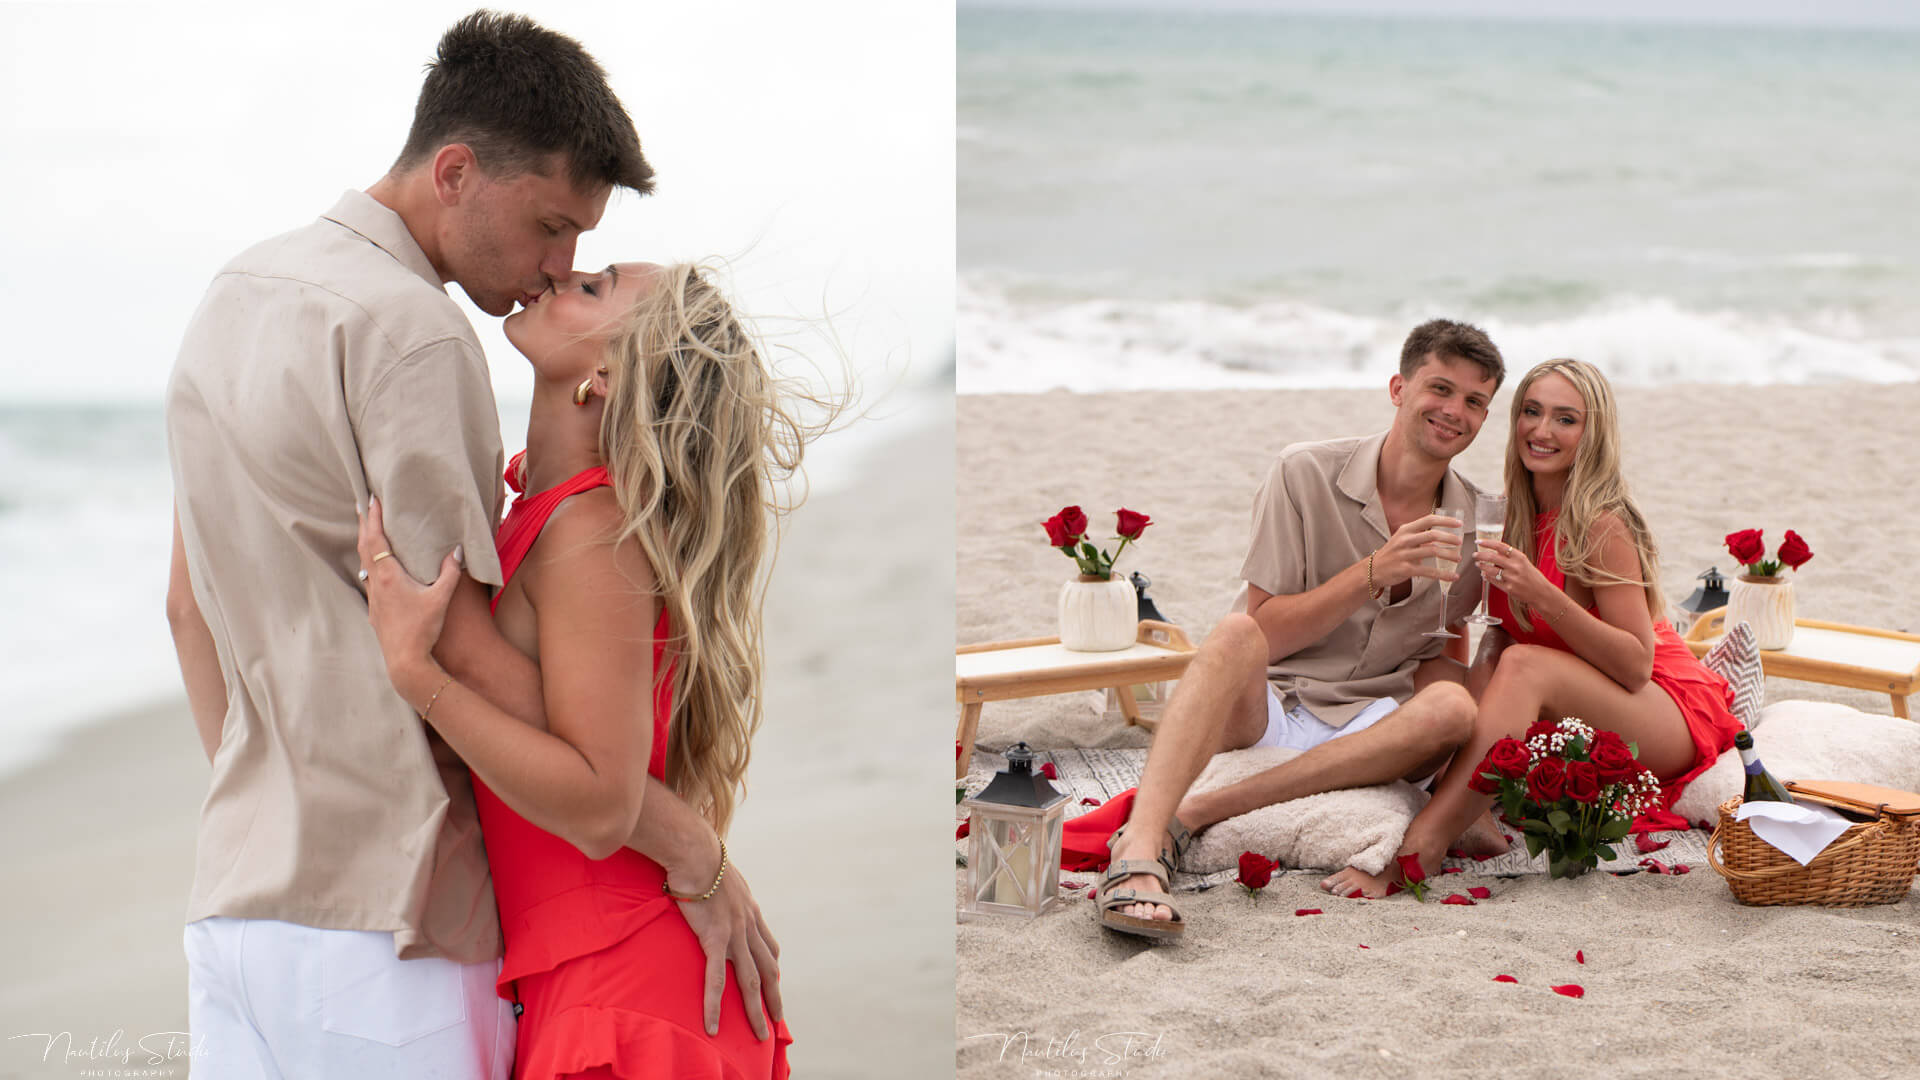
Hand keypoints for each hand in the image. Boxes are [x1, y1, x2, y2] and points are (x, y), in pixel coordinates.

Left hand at [356, 495, 463, 704]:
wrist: (405, 661)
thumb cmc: (422, 629)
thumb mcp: (441, 598)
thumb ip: (450, 572)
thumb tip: (458, 550)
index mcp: (389, 576)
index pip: (376, 540)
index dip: (373, 518)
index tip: (371, 500)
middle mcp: (376, 584)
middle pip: (364, 547)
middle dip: (363, 525)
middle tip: (361, 506)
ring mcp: (372, 598)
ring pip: (363, 564)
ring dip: (364, 544)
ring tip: (367, 531)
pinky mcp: (374, 611)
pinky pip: (368, 580)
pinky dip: (369, 566)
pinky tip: (375, 569)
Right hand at [673, 854, 783, 1040]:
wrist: (695, 851)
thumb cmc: (702, 856)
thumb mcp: (721, 874)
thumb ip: (723, 888)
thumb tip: (713, 884)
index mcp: (750, 911)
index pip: (769, 945)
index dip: (772, 966)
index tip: (773, 981)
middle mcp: (749, 925)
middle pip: (768, 968)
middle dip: (774, 995)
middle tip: (778, 1018)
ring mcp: (735, 934)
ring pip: (751, 981)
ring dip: (756, 1010)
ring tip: (760, 1034)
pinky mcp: (715, 938)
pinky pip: (716, 980)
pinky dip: (714, 1005)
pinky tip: (713, 1026)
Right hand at [1373, 513, 1464, 587]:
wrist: (1373, 569)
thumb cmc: (1392, 554)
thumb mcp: (1403, 540)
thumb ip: (1421, 538)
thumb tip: (1443, 538)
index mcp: (1406, 529)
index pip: (1429, 520)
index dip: (1446, 521)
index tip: (1459, 524)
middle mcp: (1405, 540)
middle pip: (1433, 535)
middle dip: (1450, 538)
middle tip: (1460, 542)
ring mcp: (1404, 554)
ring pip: (1433, 551)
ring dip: (1449, 555)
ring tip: (1458, 558)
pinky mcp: (1406, 569)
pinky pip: (1429, 571)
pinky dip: (1443, 574)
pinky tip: (1452, 576)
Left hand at [1473, 538, 1552, 610]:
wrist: (1541, 593)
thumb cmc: (1532, 576)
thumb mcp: (1524, 562)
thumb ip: (1510, 556)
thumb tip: (1494, 550)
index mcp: (1520, 557)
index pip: (1500, 546)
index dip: (1487, 543)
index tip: (1478, 541)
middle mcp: (1515, 566)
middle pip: (1492, 557)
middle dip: (1480, 555)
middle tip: (1475, 554)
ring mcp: (1512, 578)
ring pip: (1491, 570)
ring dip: (1482, 566)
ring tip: (1478, 564)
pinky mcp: (1509, 589)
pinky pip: (1493, 581)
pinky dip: (1487, 576)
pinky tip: (1484, 574)